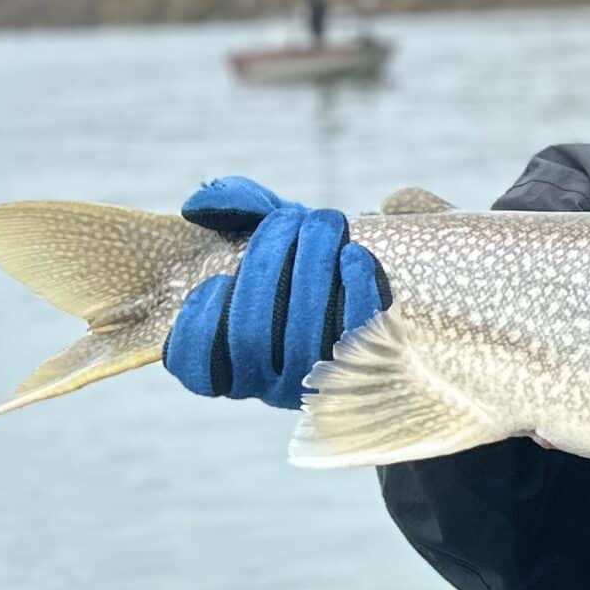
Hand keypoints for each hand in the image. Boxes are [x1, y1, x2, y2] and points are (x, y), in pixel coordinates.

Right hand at [161, 177, 388, 409]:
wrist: (394, 286)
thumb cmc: (309, 261)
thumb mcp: (272, 233)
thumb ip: (235, 209)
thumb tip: (199, 204)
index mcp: (233, 367)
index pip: (195, 367)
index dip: (198, 324)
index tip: (217, 279)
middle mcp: (271, 385)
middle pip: (250, 338)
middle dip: (265, 266)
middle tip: (291, 218)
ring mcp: (320, 382)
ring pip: (302, 338)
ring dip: (310, 269)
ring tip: (323, 222)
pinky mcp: (370, 368)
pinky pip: (358, 337)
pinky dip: (354, 290)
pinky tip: (353, 254)